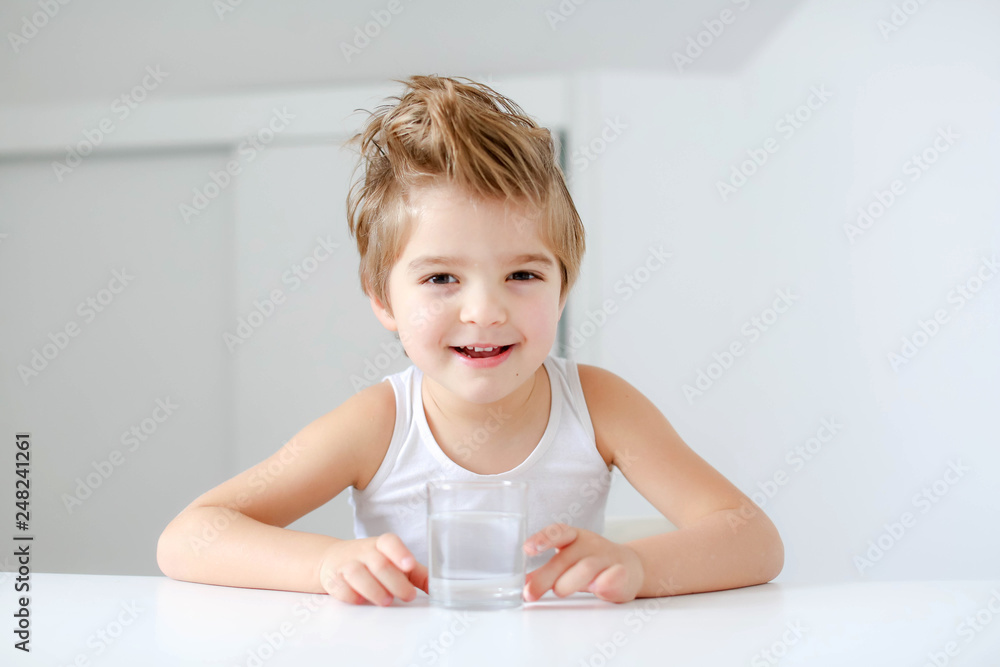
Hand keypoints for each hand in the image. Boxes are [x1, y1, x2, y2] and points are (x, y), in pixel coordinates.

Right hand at [319, 533, 427, 605]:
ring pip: (357, 573)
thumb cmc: (373, 562)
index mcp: (382, 545)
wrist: (334, 559)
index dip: (400, 553)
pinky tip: (360, 600)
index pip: (390, 542)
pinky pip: (340, 587)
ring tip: (386, 601)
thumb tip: (440, 588)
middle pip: (379, 563)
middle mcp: (364, 551)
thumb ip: (417, 575)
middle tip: (407, 595)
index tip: (409, 565)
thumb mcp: (396, 563)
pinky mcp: (333, 579)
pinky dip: (350, 595)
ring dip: (372, 589)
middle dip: (394, 581)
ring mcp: (347, 564)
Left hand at [522, 523, 643, 602]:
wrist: (628, 568)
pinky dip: (604, 583)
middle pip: (565, 558)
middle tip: (530, 593)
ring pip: (586, 568)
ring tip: (559, 591)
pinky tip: (597, 588)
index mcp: (573, 538)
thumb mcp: (566, 563)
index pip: (557, 532)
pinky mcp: (622, 573)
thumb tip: (521, 584)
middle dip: (545, 577)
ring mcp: (606, 557)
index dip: (542, 539)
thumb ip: (544, 573)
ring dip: (569, 582)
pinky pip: (613, 576)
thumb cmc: (590, 565)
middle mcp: (589, 544)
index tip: (528, 549)